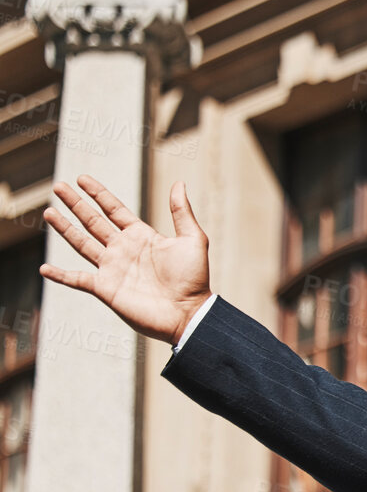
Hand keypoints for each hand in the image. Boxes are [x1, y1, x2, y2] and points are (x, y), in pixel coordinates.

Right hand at [40, 175, 211, 346]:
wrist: (189, 313)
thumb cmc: (195, 279)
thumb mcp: (192, 239)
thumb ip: (181, 212)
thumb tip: (178, 183)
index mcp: (141, 236)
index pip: (113, 210)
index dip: (98, 194)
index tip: (82, 178)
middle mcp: (123, 250)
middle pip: (93, 222)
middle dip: (75, 204)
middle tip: (58, 186)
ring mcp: (112, 269)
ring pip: (81, 244)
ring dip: (64, 229)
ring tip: (48, 212)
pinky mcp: (106, 289)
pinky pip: (77, 280)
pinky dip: (61, 275)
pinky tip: (45, 268)